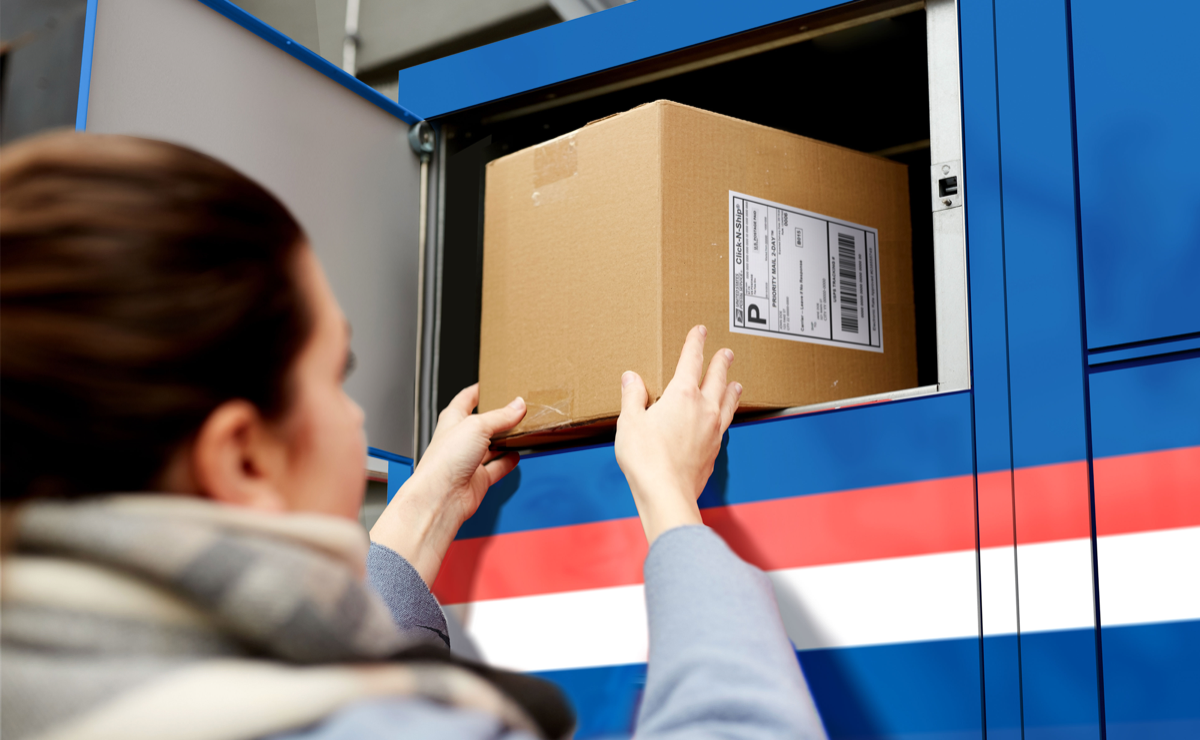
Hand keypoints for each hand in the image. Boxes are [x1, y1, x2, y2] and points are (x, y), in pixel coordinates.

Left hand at [370, 384, 524, 584]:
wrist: (441, 497)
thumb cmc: (444, 461)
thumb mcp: (477, 427)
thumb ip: (500, 416)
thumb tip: (517, 405)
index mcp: (453, 420)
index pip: (466, 399)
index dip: (478, 390)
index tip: (492, 383)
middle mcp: (460, 439)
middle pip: (482, 423)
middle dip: (498, 416)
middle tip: (515, 408)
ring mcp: (469, 460)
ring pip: (491, 446)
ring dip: (505, 439)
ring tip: (521, 430)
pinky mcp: (478, 479)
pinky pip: (496, 468)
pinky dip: (507, 462)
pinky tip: (516, 455)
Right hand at [615, 325, 741, 543]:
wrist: (667, 493)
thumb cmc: (647, 459)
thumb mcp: (630, 422)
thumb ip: (633, 397)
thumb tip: (632, 378)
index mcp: (682, 396)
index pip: (691, 361)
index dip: (696, 343)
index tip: (701, 331)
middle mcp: (703, 409)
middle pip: (717, 378)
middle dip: (721, 363)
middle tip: (727, 353)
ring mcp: (713, 430)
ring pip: (727, 402)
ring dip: (731, 389)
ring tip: (736, 383)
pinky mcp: (714, 450)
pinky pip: (725, 425)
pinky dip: (727, 415)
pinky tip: (724, 419)